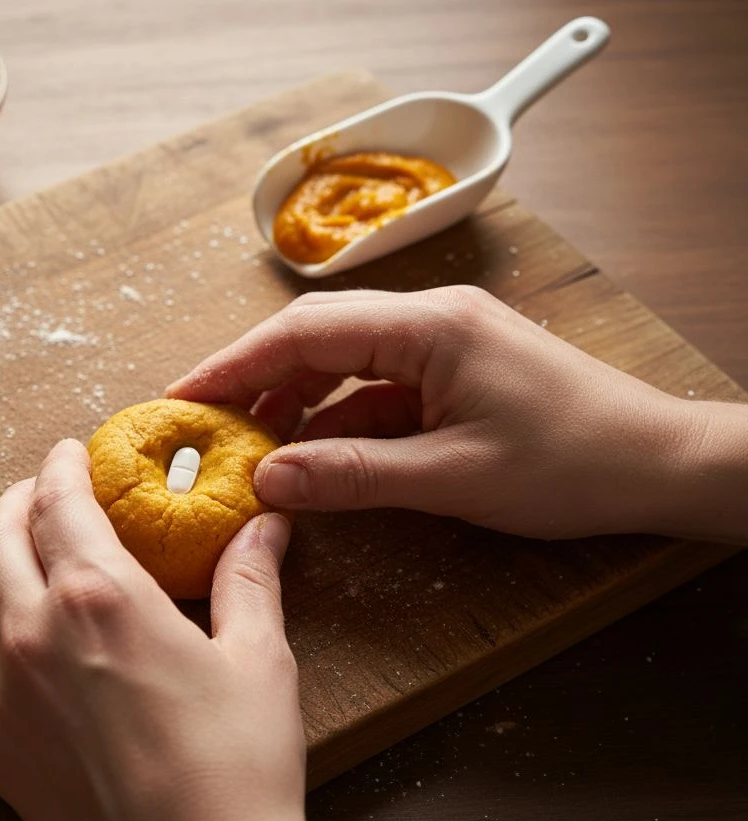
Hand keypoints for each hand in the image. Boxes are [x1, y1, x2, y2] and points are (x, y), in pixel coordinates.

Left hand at [0, 440, 313, 820]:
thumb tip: (264, 526)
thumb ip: (249, 579)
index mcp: (100, 597)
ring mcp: (2, 692)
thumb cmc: (237, 769)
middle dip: (16, 500)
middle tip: (43, 493)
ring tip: (17, 556)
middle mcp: (34, 632)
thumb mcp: (259, 659)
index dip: (62, 466)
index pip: (59, 501)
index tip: (71, 453)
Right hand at [168, 285, 746, 541]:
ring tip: (247, 445)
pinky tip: (310, 455)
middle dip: (255, 378)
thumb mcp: (452, 478)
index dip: (235, 363)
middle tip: (202, 422)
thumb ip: (353, 474)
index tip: (183, 396)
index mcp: (428, 326)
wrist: (659, 465)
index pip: (306, 332)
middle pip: (316, 337)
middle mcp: (429, 320)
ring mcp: (442, 345)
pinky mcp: (451, 374)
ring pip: (343, 361)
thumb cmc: (571, 464)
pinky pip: (376, 389)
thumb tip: (266, 478)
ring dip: (294, 401)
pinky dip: (337, 420)